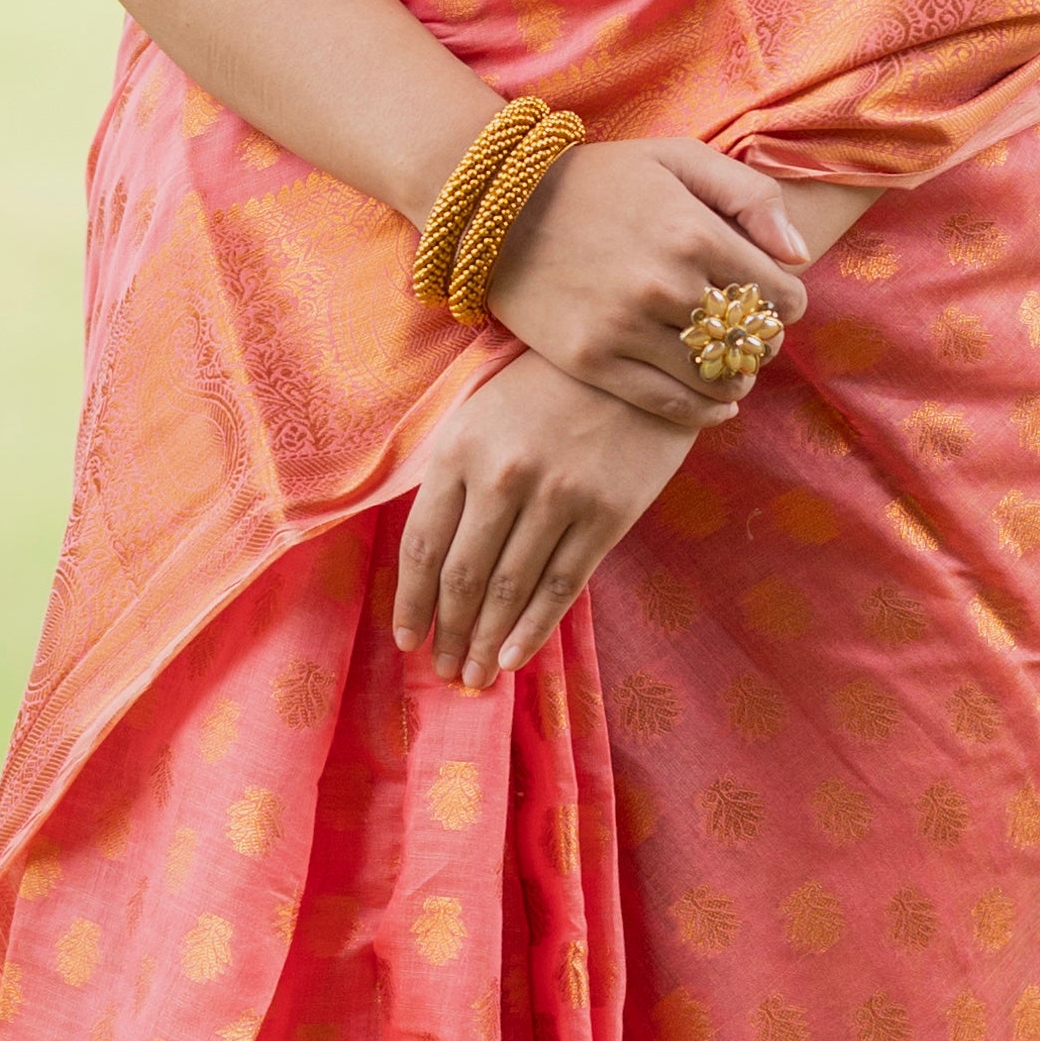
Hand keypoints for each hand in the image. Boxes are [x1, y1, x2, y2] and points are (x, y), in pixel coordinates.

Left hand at [393, 358, 710, 690]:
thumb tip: (429, 562)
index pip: (422, 545)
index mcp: (460, 451)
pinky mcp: (605, 514)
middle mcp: (502, 476)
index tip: (407, 640)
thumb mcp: (481, 416)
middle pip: (463, 576)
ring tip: (474, 677)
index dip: (412, 601)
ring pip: (510, 589)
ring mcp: (556, 496)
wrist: (632, 363)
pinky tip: (514, 658)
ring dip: (486, 642)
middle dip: (449, 633)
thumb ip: (452, 479)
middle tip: (445, 672)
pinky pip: (561, 586)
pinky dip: (533, 630)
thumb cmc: (544, 392)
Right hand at [475, 136, 808, 431]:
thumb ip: (748, 195)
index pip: (780, 293)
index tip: (776, 300)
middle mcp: (666, 285)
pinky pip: (669, 403)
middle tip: (751, 333)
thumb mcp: (677, 158)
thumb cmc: (599, 179)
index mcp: (694, 233)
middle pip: (752, 339)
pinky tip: (716, 403)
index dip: (788, 301)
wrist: (500, 209)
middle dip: (762, 339)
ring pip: (715, 377)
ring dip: (736, 376)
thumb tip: (799, 253)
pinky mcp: (594, 361)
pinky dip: (703, 410)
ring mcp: (627, 328)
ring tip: (732, 365)